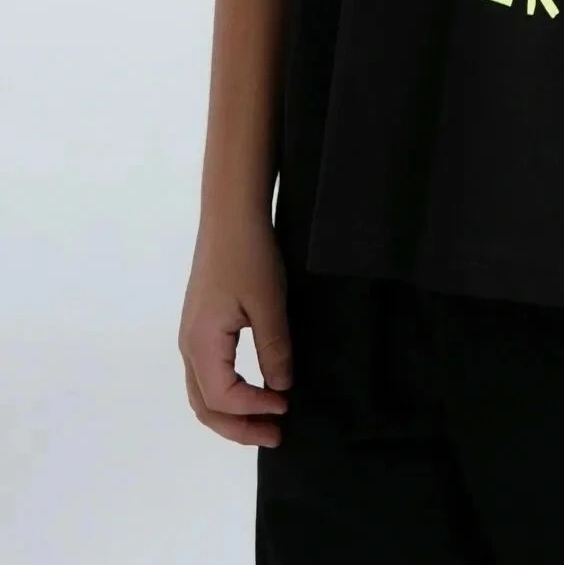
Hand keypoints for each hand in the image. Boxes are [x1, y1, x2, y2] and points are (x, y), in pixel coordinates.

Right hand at [178, 213, 292, 445]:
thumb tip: (281, 388)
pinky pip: (206, 375)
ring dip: (231, 415)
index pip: (223, 397)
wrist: (230, 215)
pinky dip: (226, 395)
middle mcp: (189, 345)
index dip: (254, 409)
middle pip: (204, 406)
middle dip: (238, 428)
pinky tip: (251, 391)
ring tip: (264, 422)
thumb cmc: (249, 255)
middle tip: (276, 436)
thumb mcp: (269, 303)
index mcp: (201, 343)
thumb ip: (274, 348)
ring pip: (202, 394)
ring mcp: (191, 335)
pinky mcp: (200, 325)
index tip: (286, 406)